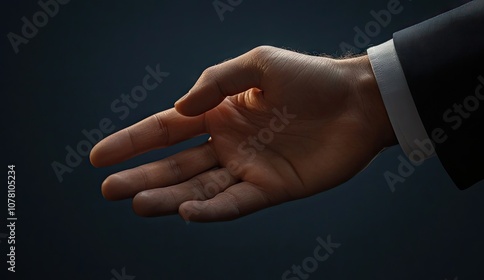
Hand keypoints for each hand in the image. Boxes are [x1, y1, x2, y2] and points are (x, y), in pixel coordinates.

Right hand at [90, 46, 395, 221]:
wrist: (358, 101)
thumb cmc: (310, 78)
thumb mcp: (257, 64)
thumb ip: (215, 83)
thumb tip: (179, 109)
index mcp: (220, 113)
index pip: (166, 129)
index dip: (132, 142)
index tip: (98, 157)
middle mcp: (228, 143)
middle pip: (176, 165)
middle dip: (142, 176)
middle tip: (109, 190)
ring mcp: (248, 168)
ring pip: (200, 188)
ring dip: (169, 198)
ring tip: (137, 203)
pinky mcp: (272, 189)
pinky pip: (236, 203)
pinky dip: (212, 210)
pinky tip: (188, 213)